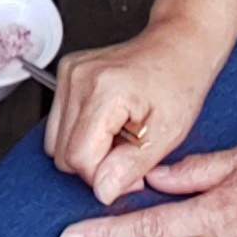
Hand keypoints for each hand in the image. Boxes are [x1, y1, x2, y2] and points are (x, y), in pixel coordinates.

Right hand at [44, 16, 229, 203]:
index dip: (105, 177)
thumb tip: (102, 191)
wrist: (179, 45)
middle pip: (62, 154)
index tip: (134, 173)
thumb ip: (132, 165)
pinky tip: (110, 124)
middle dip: (96, 165)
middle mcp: (78, 78)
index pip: (79, 158)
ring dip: (87, 150)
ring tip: (120, 138)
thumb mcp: (169, 132)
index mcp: (104, 91)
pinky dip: (82, 134)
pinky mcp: (66, 74)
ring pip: (55, 143)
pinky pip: (59, 124)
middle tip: (130, 154)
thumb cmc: (180, 81)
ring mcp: (68, 74)